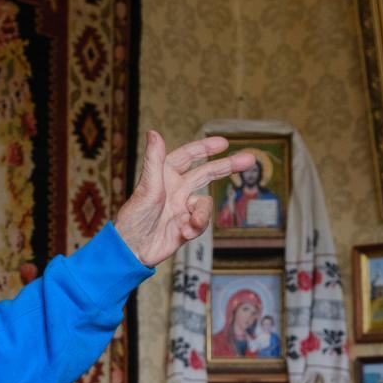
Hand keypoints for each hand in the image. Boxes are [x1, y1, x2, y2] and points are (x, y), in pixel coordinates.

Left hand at [112, 132, 255, 266]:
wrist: (133, 250)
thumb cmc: (134, 217)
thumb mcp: (146, 187)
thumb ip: (153, 160)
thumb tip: (153, 132)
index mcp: (165, 175)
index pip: (189, 156)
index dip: (206, 148)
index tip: (225, 142)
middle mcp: (176, 189)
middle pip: (207, 173)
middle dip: (227, 166)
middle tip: (250, 159)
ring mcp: (182, 207)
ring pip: (205, 203)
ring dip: (201, 214)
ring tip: (189, 224)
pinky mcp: (187, 226)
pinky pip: (201, 223)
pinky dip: (196, 228)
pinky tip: (183, 233)